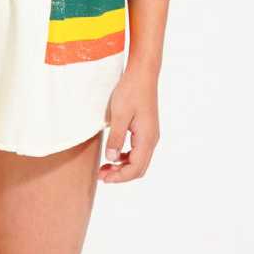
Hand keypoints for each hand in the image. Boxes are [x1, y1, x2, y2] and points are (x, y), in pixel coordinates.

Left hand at [98, 65, 159, 183]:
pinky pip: (138, 151)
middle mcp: (152, 139)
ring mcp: (150, 135)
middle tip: (101, 176)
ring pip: (139, 160)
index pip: (135, 168)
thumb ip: (116, 137)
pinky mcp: (147, 129)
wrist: (143, 74)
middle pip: (139, 168)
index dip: (119, 177)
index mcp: (147, 138)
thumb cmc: (131, 90)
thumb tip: (111, 159)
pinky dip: (126, 157)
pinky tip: (114, 155)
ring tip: (105, 168)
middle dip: (121, 175)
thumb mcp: (119, 114)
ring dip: (123, 167)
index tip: (103, 179)